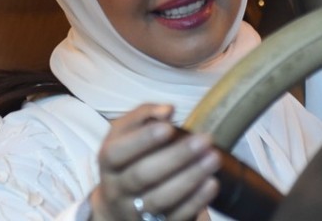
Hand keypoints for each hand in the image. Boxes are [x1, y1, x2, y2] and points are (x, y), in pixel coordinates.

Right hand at [91, 104, 220, 220]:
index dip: (142, 140)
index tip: (169, 127)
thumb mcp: (125, 133)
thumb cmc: (128, 158)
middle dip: (176, 157)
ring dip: (189, 178)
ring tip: (213, 158)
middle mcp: (117, 189)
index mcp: (108, 162)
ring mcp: (134, 211)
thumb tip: (168, 110)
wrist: (117, 205)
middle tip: (204, 140)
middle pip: (142, 176)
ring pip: (160, 198)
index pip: (117, 153)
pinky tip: (212, 183)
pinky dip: (195, 201)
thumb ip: (144, 115)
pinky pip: (175, 216)